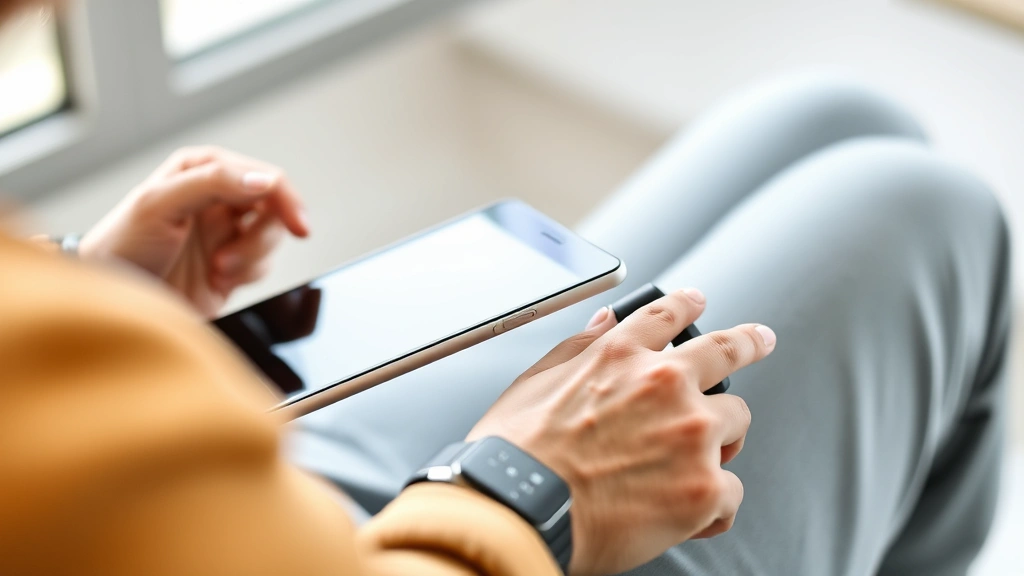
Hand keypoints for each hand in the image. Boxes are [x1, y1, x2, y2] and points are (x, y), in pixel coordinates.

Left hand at [80, 147, 308, 316]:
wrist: (112, 300)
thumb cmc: (122, 246)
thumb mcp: (159, 204)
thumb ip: (213, 183)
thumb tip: (264, 181)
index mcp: (202, 171)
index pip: (262, 177)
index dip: (285, 199)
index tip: (298, 225)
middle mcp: (219, 198)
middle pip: (274, 209)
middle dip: (257, 238)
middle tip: (232, 258)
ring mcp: (226, 233)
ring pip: (271, 239)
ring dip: (248, 259)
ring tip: (216, 269)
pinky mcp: (232, 266)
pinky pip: (263, 266)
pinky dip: (246, 275)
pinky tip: (215, 278)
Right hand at [468, 289, 775, 575]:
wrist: (520, 511)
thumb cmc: (516, 453)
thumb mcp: (535, 381)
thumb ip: (578, 347)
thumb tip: (605, 321)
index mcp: (620, 355)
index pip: (666, 314)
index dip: (687, 304)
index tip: (699, 299)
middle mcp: (664, 384)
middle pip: (727, 351)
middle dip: (748, 342)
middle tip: (761, 339)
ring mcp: (691, 434)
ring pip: (736, 423)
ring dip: (721, 439)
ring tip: (695, 464)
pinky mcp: (704, 489)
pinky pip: (731, 492)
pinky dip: (712, 505)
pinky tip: (688, 516)